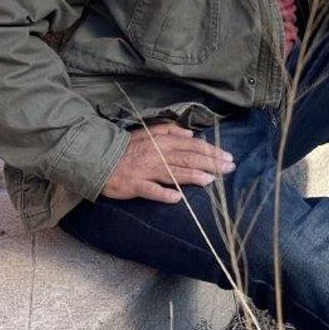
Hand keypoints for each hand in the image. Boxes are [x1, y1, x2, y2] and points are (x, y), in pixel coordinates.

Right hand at [101, 123, 235, 202]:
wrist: (99, 159)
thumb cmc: (127, 148)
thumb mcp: (148, 133)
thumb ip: (170, 131)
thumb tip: (191, 133)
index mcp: (162, 142)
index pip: (192, 145)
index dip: (211, 151)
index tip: (228, 157)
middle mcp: (157, 155)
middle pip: (188, 158)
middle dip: (211, 163)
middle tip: (229, 168)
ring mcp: (146, 170)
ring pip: (174, 173)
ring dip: (193, 176)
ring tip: (210, 180)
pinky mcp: (135, 185)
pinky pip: (151, 190)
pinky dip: (164, 194)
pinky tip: (178, 198)